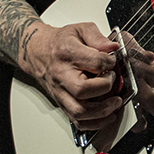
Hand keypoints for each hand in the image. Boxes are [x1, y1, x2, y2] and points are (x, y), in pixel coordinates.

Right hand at [27, 20, 153, 130]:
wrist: (38, 52)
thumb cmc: (60, 42)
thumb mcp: (80, 30)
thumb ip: (98, 37)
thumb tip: (113, 48)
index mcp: (67, 53)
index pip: (94, 62)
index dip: (109, 63)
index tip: (113, 62)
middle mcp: (62, 75)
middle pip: (83, 90)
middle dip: (105, 87)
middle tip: (113, 81)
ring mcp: (61, 92)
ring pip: (79, 111)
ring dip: (102, 111)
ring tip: (115, 102)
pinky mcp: (62, 103)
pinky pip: (76, 120)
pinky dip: (93, 123)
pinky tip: (106, 116)